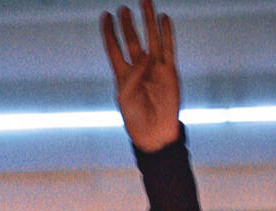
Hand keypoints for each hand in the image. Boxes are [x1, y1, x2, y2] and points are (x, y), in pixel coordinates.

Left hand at [101, 1, 180, 152]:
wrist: (156, 133)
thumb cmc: (136, 119)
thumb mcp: (126, 98)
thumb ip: (132, 76)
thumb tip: (145, 55)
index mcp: (123, 75)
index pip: (114, 48)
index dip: (110, 32)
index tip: (106, 16)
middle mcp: (139, 68)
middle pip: (132, 40)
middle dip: (128, 24)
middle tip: (124, 8)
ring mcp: (154, 68)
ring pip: (151, 38)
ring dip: (148, 21)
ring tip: (145, 2)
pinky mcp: (169, 71)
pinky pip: (168, 48)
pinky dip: (166, 33)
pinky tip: (163, 19)